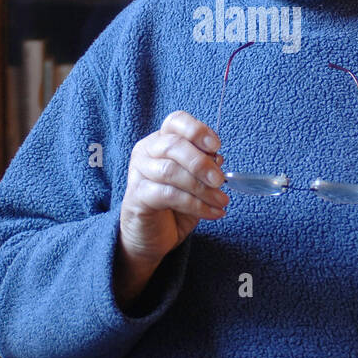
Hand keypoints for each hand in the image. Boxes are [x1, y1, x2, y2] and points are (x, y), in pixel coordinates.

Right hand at [119, 111, 227, 270]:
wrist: (150, 236)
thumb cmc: (173, 205)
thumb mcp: (195, 183)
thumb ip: (204, 167)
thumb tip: (218, 158)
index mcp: (161, 141)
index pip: (176, 121)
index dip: (197, 130)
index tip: (216, 145)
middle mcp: (146, 151)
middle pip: (173, 145)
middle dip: (201, 163)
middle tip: (220, 181)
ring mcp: (138, 173)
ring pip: (171, 171)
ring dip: (201, 188)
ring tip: (220, 201)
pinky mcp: (136, 196)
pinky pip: (168, 195)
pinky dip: (195, 204)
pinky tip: (211, 213)